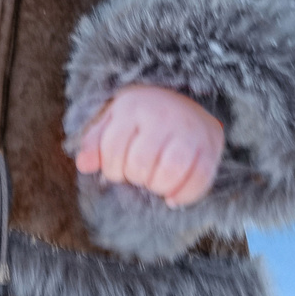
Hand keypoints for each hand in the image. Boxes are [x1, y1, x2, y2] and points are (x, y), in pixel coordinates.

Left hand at [72, 84, 223, 206]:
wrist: (186, 100)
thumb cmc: (143, 117)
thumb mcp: (114, 120)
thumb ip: (96, 142)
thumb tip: (84, 165)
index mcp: (133, 107)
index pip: (113, 151)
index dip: (113, 169)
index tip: (119, 168)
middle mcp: (162, 116)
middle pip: (140, 165)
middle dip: (136, 178)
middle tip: (139, 174)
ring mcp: (188, 131)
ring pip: (170, 172)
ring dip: (158, 187)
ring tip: (155, 182)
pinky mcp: (210, 146)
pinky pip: (199, 180)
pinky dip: (184, 195)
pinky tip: (173, 196)